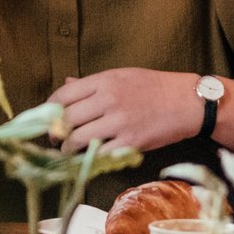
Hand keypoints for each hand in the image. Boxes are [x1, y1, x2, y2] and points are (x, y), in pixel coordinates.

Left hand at [56, 68, 199, 153]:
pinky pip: (100, 154)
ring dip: (67, 148)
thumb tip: (65, 85)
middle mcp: (108, 100)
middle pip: (66, 119)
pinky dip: (90, 158)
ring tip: (67, 150)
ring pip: (78, 139)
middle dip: (54, 132)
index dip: (48, 110)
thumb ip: (92, 83)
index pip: (62, 95)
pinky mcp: (130, 143)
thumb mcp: (121, 75)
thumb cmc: (154, 87)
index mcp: (104, 81)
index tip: (47, 118)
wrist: (187, 102)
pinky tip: (88, 157)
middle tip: (54, 138)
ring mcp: (119, 123)